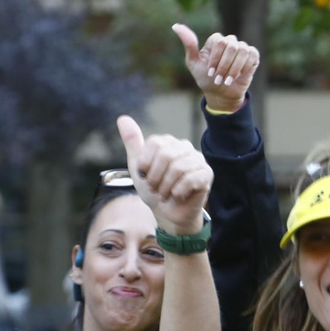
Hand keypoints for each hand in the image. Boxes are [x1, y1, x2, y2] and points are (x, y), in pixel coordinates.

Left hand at [118, 115, 212, 235]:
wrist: (166, 212)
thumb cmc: (153, 188)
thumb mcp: (138, 166)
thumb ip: (132, 142)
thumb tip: (122, 118)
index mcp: (168, 142)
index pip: (155, 143)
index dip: (146, 163)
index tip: (145, 176)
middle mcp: (184, 146)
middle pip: (166, 155)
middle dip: (155, 177)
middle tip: (155, 188)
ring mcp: (198, 159)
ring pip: (178, 168)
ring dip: (166, 187)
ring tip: (166, 193)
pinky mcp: (206, 174)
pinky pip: (190, 179)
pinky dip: (178, 191)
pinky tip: (178, 195)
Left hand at [174, 24, 259, 112]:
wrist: (221, 94)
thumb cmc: (206, 79)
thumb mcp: (194, 63)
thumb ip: (189, 44)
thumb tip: (175, 26)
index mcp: (215, 41)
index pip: (219, 41)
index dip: (215, 59)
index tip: (210, 73)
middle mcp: (229, 41)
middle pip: (231, 46)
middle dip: (224, 66)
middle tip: (218, 79)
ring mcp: (242, 47)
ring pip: (242, 51)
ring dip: (234, 69)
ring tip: (227, 81)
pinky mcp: (252, 55)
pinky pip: (252, 55)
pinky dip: (244, 68)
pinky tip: (238, 76)